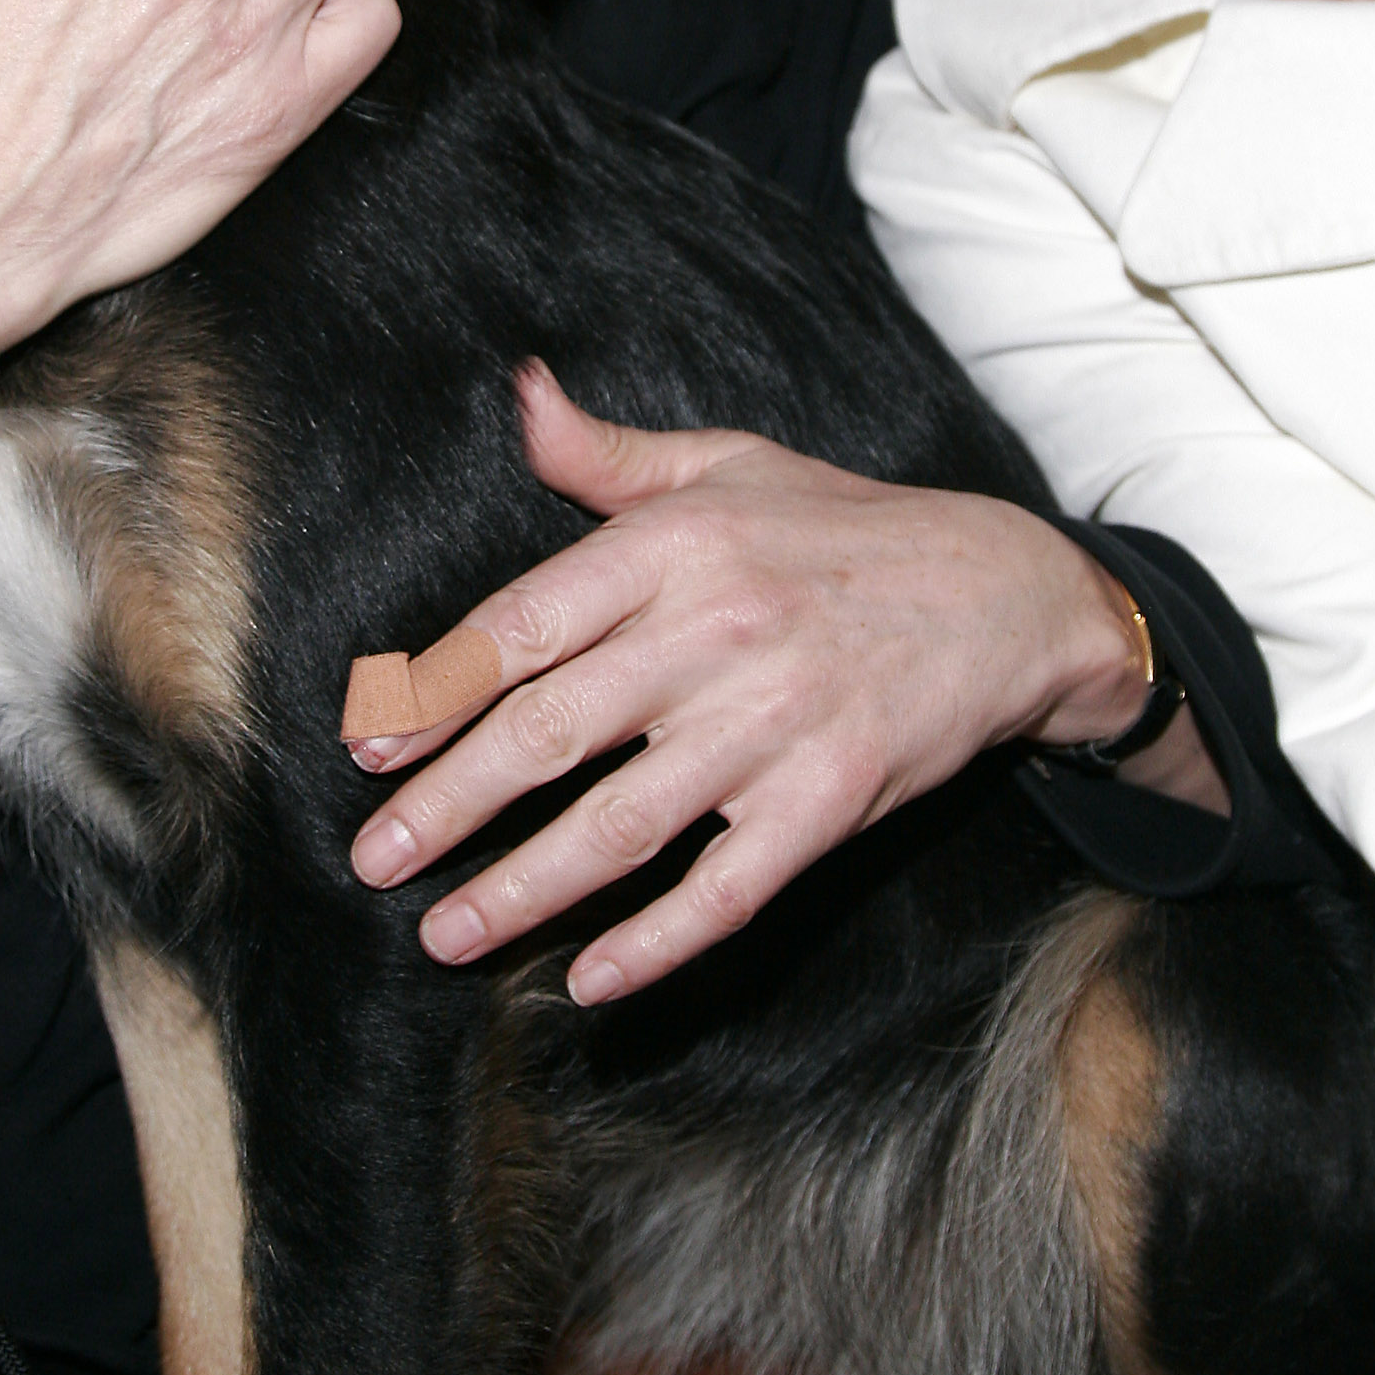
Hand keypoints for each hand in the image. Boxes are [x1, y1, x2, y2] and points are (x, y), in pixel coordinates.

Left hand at [348, 362, 1206, 1003]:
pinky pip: (726, 891)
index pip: (524, 627)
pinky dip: (656, 943)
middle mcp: (715, 632)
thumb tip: (519, 395)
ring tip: (444, 932)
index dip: (436, 692)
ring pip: (620, 826)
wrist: (1004, 594)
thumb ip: (607, 456)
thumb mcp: (726, 466)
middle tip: (374, 860)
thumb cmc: (842, 528)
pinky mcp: (828, 802)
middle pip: (550, 734)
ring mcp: (773, 725)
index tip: (369, 747)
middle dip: (447, 806)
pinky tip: (590, 979)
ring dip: (521, 889)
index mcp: (676, 546)